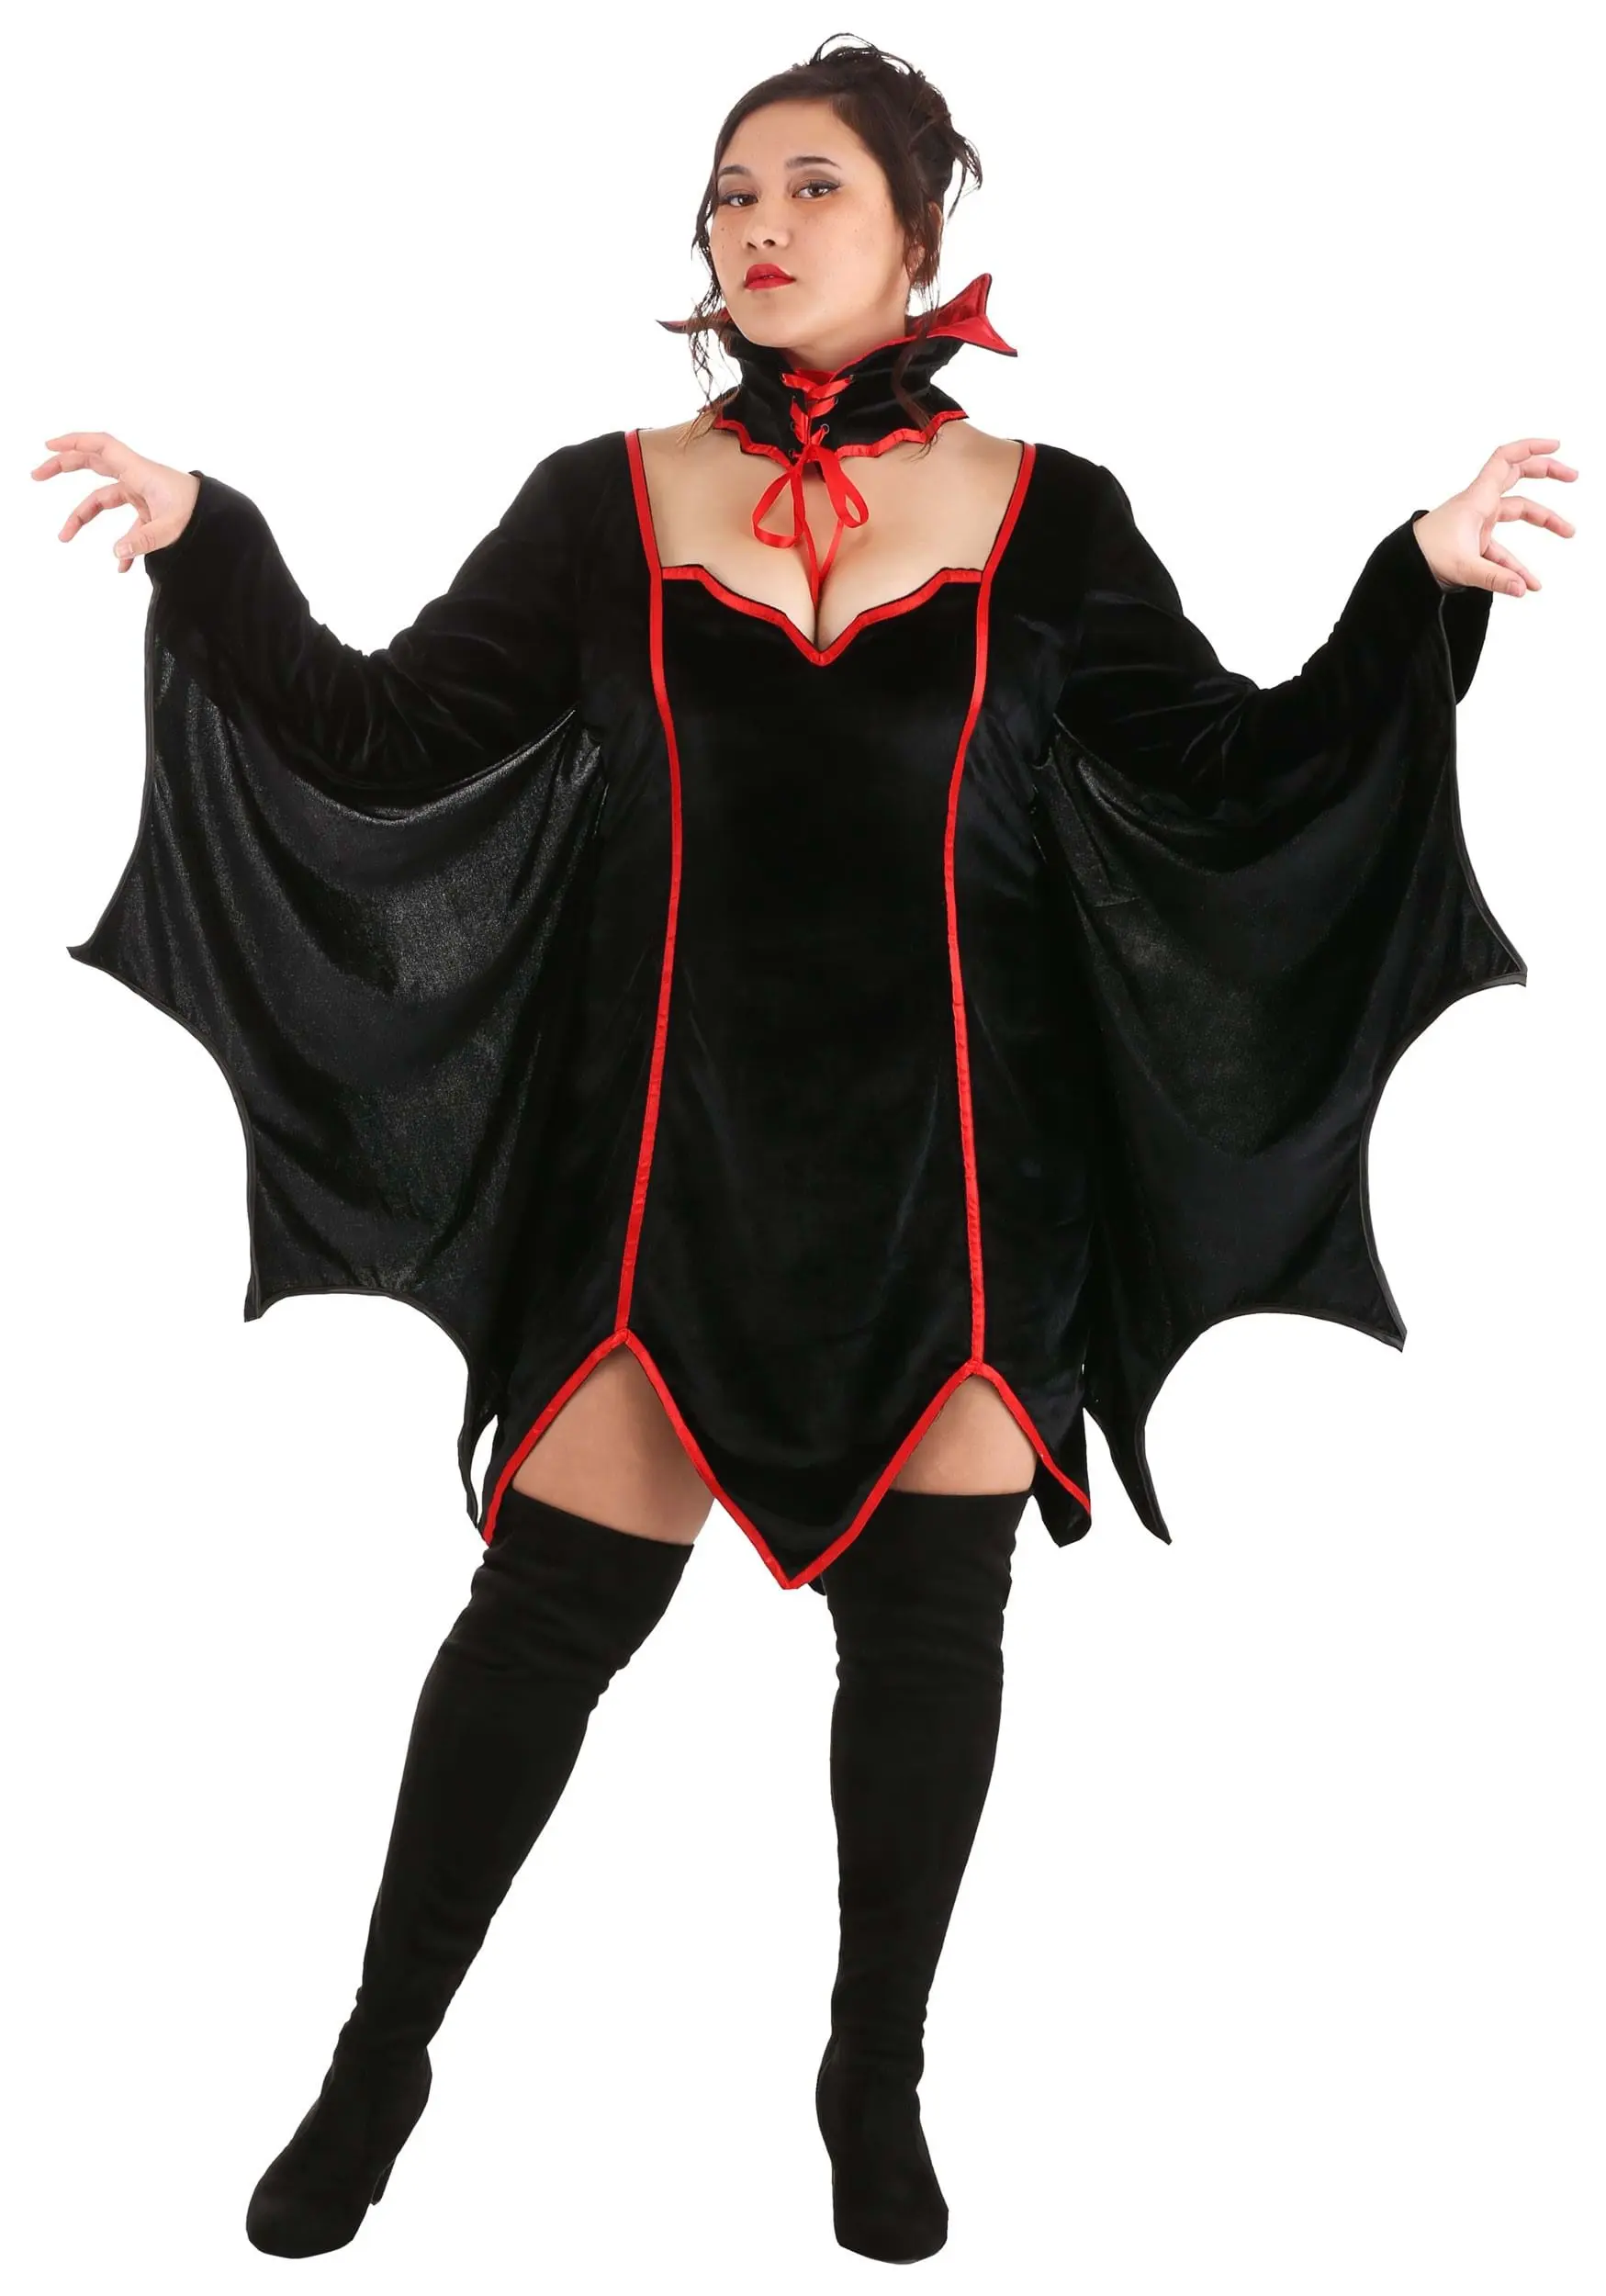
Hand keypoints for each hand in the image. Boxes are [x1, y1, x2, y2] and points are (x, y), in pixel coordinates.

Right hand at [31, 432, 201, 574]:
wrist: (227, 519)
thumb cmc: (203, 514)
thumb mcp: (173, 528)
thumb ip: (144, 541)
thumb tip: (115, 553)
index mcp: (140, 472)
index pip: (102, 446)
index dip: (74, 442)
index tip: (48, 447)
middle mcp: (138, 478)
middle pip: (93, 465)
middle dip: (64, 468)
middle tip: (37, 475)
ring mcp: (142, 494)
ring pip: (103, 499)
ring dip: (82, 516)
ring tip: (64, 536)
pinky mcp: (150, 511)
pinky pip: (127, 524)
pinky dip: (121, 543)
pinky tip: (119, 566)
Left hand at [1411, 437, 1576, 598]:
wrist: (1403, 567)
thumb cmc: (1424, 556)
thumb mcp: (1463, 567)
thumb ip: (1495, 578)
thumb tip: (1522, 589)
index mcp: (1477, 499)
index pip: (1506, 460)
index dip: (1531, 448)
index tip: (1556, 446)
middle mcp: (1480, 505)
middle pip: (1518, 476)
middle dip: (1546, 472)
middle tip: (1573, 476)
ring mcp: (1479, 522)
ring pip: (1518, 511)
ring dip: (1543, 519)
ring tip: (1568, 531)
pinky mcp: (1475, 542)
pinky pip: (1504, 548)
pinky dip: (1517, 563)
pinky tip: (1528, 582)